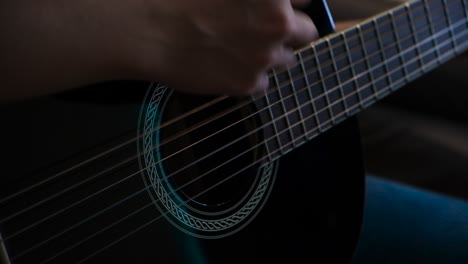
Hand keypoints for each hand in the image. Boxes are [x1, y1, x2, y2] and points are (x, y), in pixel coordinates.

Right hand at [0, 0, 318, 98]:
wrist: (147, 29)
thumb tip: (268, 3)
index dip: (293, 3)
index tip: (283, 7)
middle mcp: (279, 24)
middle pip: (307, 31)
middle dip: (289, 29)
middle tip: (264, 29)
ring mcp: (265, 57)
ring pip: (286, 60)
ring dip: (271, 54)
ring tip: (241, 48)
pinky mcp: (248, 84)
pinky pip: (263, 83)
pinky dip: (250, 76)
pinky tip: (228, 65)